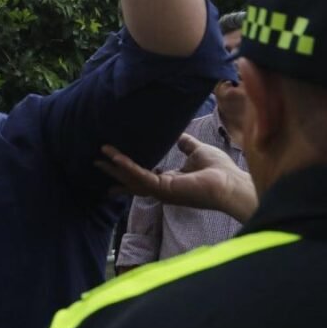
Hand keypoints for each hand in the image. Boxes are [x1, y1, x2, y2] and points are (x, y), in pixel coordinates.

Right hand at [97, 134, 258, 222]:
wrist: (231, 183)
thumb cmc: (220, 171)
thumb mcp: (198, 151)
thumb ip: (186, 145)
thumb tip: (179, 136)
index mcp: (170, 181)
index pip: (143, 178)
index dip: (127, 171)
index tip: (112, 165)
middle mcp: (162, 189)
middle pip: (131, 181)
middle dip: (113, 172)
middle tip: (95, 163)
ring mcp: (161, 191)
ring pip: (131, 178)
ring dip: (115, 166)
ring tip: (100, 155)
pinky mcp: (163, 188)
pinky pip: (140, 176)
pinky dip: (127, 165)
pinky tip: (115, 155)